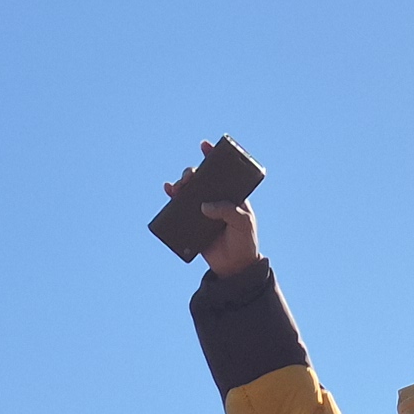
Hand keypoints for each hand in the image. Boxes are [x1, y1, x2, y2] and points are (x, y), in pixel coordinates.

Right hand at [166, 148, 261, 276]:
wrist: (235, 267)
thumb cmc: (245, 241)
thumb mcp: (242, 222)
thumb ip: (227, 211)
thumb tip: (204, 206)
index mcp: (232, 195)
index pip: (223, 172)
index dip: (214, 156)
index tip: (205, 146)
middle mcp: (216, 199)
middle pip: (201, 180)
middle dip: (193, 173)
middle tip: (190, 177)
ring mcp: (203, 211)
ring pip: (189, 192)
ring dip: (181, 184)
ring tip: (177, 187)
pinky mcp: (193, 224)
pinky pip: (180, 209)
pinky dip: (173, 199)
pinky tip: (168, 191)